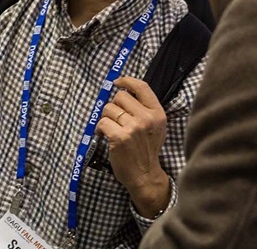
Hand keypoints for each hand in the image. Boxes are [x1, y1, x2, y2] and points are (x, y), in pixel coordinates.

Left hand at [96, 76, 169, 217]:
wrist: (145, 175)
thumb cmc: (146, 149)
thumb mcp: (155, 127)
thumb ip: (144, 109)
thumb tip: (123, 91)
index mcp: (157, 113)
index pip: (142, 87)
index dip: (127, 81)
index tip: (117, 82)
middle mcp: (147, 118)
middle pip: (120, 97)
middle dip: (113, 106)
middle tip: (115, 119)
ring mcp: (133, 128)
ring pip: (108, 109)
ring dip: (105, 118)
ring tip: (110, 129)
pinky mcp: (120, 137)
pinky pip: (102, 122)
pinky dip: (99, 128)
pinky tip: (103, 135)